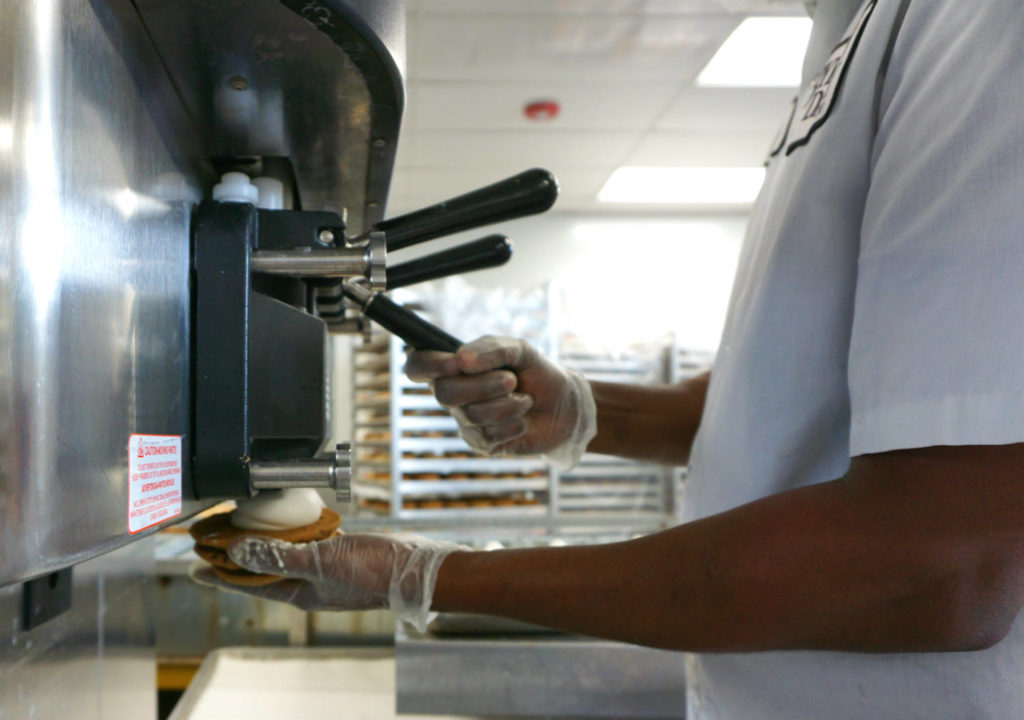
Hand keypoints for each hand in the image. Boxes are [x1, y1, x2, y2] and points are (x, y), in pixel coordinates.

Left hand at [189, 533, 464, 630]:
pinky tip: (289, 518)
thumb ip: (278, 556)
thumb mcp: (321, 563)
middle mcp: (306, 582)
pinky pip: (306, 543)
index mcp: (297, 592)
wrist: (414, 569)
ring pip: (281, 553)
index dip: (219, 574)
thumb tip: (236, 550)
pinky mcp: (338, 553)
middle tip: (210, 539)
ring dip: (260, 540)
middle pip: (260, 567)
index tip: (192, 566)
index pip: (246, 583)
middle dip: (234, 555)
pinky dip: (292, 532)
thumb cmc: (372, 573)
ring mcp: (322, 568)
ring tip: (239, 525)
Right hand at [404, 336, 596, 469]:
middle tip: (511, 380)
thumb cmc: (536, 372)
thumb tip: (460, 359)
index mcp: (454, 367)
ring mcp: (465, 421)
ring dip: (506, 405)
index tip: (455, 363)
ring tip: (524, 399)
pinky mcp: (481, 443)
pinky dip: (513, 424)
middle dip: (483, 386)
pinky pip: (487, 435)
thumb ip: (491, 348)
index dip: (428, 365)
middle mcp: (453, 394)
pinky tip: (523, 419)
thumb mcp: (520, 350)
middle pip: (444, 393)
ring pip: (470, 415)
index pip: (417, 366)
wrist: (565, 405)